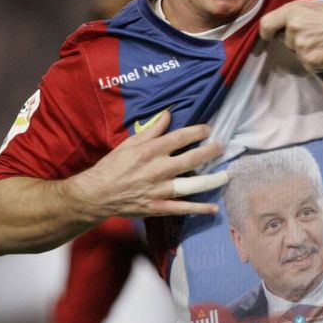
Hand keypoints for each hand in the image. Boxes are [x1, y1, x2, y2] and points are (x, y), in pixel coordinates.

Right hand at [67, 111, 226, 218]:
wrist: (96, 195)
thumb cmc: (112, 166)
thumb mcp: (129, 143)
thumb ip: (152, 130)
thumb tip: (168, 114)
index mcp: (150, 151)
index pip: (180, 138)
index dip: (197, 132)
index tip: (209, 129)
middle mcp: (158, 169)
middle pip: (192, 159)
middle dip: (211, 152)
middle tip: (222, 147)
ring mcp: (159, 190)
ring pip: (192, 184)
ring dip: (212, 180)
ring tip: (226, 175)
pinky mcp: (158, 207)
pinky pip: (182, 208)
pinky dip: (199, 209)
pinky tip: (214, 208)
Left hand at [259, 0, 322, 70]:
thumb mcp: (313, 6)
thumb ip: (295, 15)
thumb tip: (280, 27)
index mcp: (292, 10)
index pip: (266, 25)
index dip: (266, 32)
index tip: (269, 36)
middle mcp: (292, 28)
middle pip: (285, 41)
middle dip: (297, 41)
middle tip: (318, 34)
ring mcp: (300, 46)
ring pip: (297, 54)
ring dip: (309, 52)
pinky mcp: (310, 62)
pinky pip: (308, 66)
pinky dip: (318, 63)